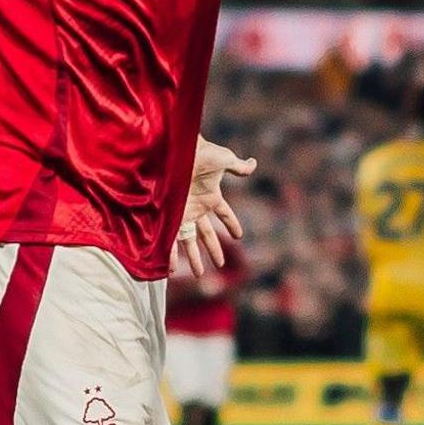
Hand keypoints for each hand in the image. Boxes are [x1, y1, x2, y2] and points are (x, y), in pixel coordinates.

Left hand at [175, 136, 255, 277]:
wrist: (175, 149)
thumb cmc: (200, 153)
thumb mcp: (223, 160)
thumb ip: (238, 167)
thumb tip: (254, 164)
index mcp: (211, 196)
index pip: (225, 215)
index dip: (231, 224)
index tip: (239, 236)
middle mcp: (197, 208)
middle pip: (207, 234)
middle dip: (213, 249)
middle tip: (220, 265)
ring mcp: (183, 214)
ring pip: (190, 241)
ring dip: (194, 258)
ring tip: (199, 274)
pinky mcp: (169, 217)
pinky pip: (170, 240)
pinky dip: (171, 255)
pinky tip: (170, 269)